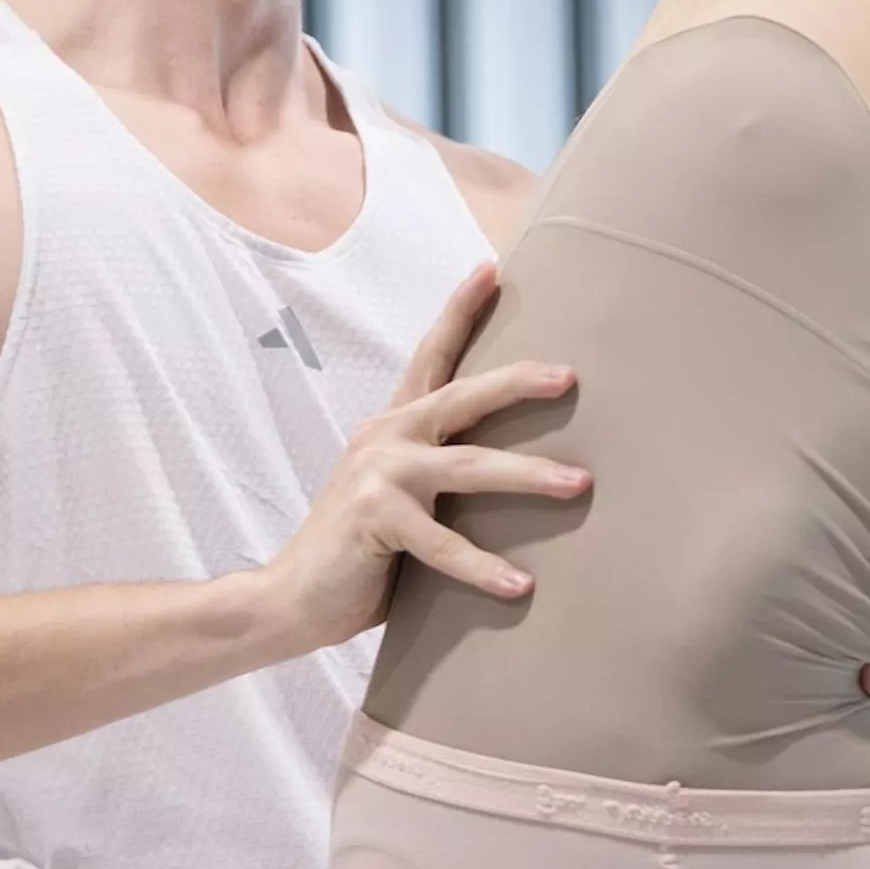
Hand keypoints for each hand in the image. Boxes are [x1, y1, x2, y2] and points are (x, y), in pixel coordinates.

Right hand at [254, 262, 589, 651]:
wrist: (288, 600)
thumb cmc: (361, 551)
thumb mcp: (404, 497)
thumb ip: (443, 474)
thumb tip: (527, 469)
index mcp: (393, 427)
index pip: (430, 357)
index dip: (458, 310)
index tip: (491, 268)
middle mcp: (384, 438)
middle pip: (462, 397)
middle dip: (517, 381)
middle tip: (568, 375)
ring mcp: (377, 475)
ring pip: (470, 466)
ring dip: (530, 475)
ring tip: (581, 483)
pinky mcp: (374, 519)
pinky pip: (443, 545)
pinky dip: (484, 568)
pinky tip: (521, 586)